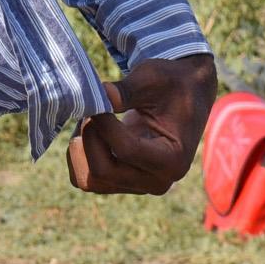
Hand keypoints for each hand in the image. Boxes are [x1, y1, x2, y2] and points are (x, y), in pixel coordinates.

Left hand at [66, 54, 218, 195]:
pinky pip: (87, 179)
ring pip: (90, 181)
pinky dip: (79, 156)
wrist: (185, 95)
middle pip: (103, 172)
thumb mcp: (153, 78)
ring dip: (80, 148)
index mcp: (173, 159)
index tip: (100, 96)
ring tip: (91, 119)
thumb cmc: (171, 84)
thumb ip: (126, 90)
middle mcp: (157, 181)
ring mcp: (139, 185)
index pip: (126, 149)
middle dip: (89, 136)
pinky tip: (89, 130)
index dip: (103, 123)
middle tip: (93, 107)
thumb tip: (99, 94)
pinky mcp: (123, 182)